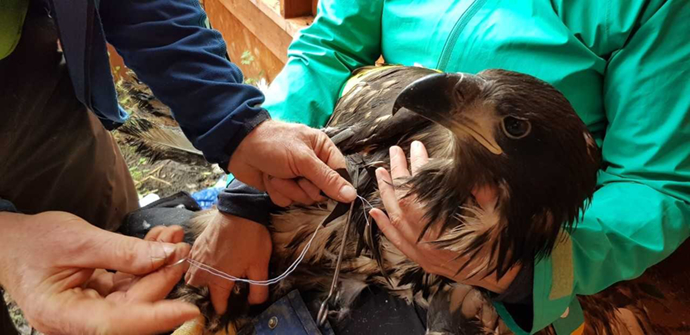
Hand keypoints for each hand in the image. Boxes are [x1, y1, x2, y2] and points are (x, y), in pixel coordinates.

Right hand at [0, 211, 199, 334]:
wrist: (11, 241)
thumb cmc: (33, 242)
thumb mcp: (79, 240)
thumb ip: (123, 252)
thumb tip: (165, 256)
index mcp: (62, 315)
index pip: (116, 324)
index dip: (155, 318)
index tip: (188, 310)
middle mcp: (77, 320)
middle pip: (132, 307)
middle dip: (162, 276)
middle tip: (182, 248)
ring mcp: (89, 310)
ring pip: (135, 295)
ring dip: (157, 265)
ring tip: (173, 237)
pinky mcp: (99, 298)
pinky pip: (129, 285)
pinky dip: (145, 263)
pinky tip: (160, 242)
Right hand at [185, 212, 271, 313]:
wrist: (240, 210)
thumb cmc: (251, 239)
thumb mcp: (260, 266)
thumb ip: (258, 290)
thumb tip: (254, 304)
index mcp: (217, 280)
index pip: (217, 304)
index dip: (225, 308)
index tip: (229, 308)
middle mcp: (202, 271)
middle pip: (199, 291)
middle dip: (208, 294)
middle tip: (220, 292)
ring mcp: (197, 256)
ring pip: (192, 276)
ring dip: (200, 280)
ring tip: (213, 279)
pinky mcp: (197, 244)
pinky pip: (192, 262)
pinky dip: (197, 266)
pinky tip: (209, 262)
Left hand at [229, 120, 355, 206]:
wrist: (240, 148)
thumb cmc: (274, 144)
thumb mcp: (303, 160)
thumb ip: (327, 179)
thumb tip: (351, 196)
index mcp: (323, 150)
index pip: (340, 175)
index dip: (335, 186)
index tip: (326, 191)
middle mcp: (313, 165)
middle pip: (321, 191)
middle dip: (304, 186)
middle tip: (293, 174)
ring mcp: (297, 177)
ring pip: (303, 199)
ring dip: (288, 188)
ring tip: (277, 173)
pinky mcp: (283, 187)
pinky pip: (287, 201)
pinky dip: (277, 191)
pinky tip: (269, 178)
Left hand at [369, 141, 517, 292]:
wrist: (502, 279)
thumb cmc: (500, 246)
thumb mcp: (497, 214)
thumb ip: (482, 190)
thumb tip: (468, 164)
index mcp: (443, 232)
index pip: (419, 195)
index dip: (416, 169)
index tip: (417, 149)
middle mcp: (427, 245)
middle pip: (402, 205)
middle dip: (397, 175)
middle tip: (395, 152)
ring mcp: (422, 254)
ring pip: (396, 222)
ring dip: (386, 195)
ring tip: (381, 172)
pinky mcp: (422, 260)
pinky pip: (397, 242)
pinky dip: (384, 225)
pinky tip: (374, 211)